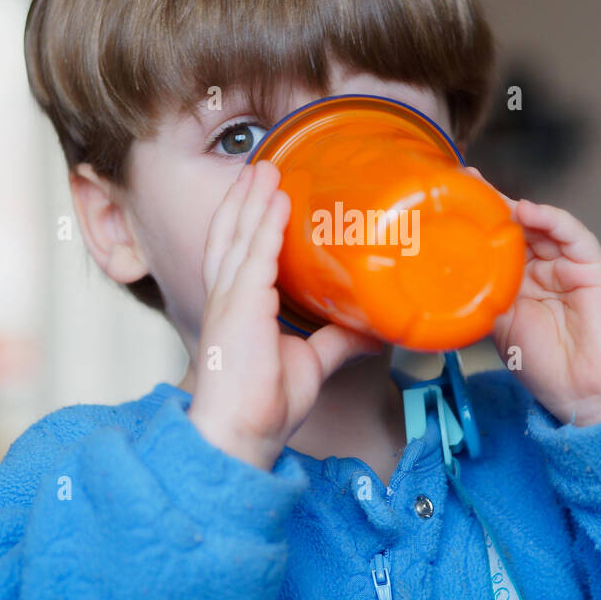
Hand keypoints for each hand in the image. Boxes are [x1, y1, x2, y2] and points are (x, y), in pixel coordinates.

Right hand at [187, 160, 383, 469]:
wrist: (242, 434)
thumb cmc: (265, 406)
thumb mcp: (311, 363)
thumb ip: (337, 341)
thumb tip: (373, 329)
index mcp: (236, 309)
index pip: (238, 254)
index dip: (247, 221)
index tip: (262, 194)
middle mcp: (227, 298)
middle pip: (232, 234)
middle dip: (245, 199)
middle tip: (261, 165)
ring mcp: (229, 301)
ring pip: (240, 236)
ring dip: (253, 199)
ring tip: (265, 167)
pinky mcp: (239, 307)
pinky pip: (254, 256)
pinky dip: (265, 226)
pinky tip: (277, 201)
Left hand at [466, 166, 600, 427]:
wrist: (585, 393)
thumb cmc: (546, 366)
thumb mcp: (499, 325)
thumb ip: (483, 292)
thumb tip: (451, 270)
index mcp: (517, 282)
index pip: (495, 243)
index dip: (476, 222)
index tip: (450, 199)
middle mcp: (541, 268)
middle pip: (515, 226)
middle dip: (491, 204)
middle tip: (465, 183)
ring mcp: (566, 264)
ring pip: (540, 224)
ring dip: (514, 207)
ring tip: (489, 195)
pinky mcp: (592, 265)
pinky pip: (572, 234)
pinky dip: (551, 219)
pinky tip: (529, 211)